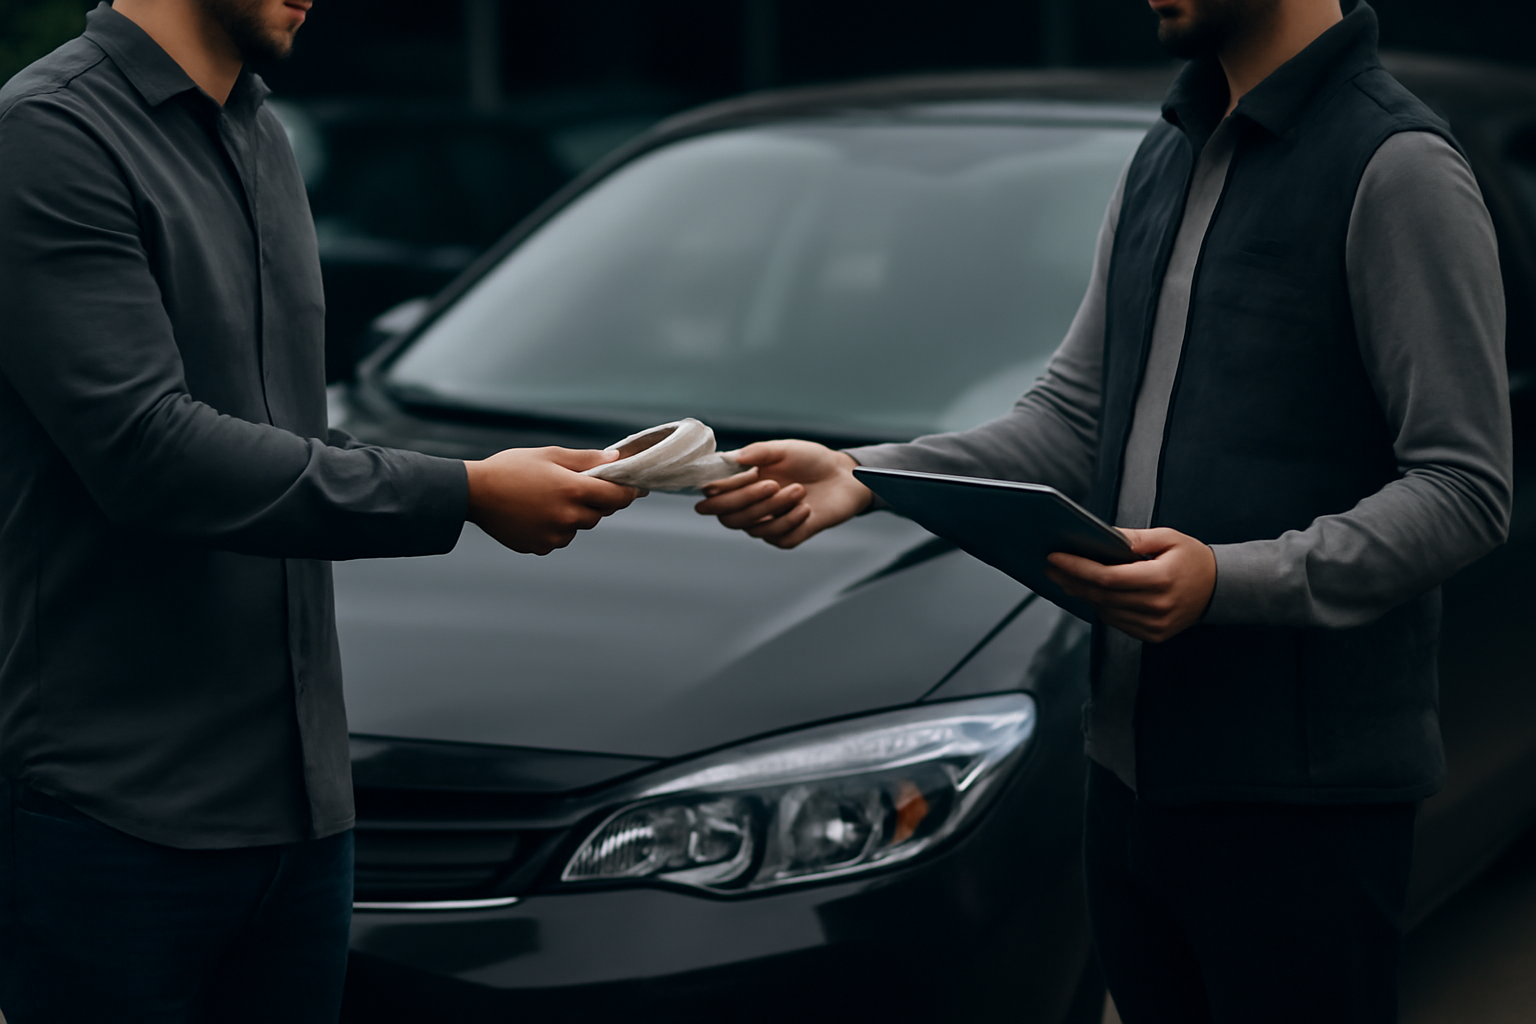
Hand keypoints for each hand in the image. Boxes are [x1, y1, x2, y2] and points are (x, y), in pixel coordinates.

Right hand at [464, 448, 640, 554]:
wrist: (474, 493)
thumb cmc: (511, 468)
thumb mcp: (550, 455)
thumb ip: (586, 460)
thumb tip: (616, 459)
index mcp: (574, 490)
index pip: (618, 497)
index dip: (630, 492)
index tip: (636, 488)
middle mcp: (568, 517)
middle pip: (599, 513)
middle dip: (595, 500)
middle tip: (575, 485)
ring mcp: (554, 536)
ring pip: (578, 527)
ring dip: (573, 515)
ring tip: (546, 498)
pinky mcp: (541, 547)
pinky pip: (559, 538)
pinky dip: (554, 527)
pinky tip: (534, 513)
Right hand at [693, 440, 872, 548]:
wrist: (843, 475)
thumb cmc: (811, 459)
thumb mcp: (785, 449)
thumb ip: (759, 452)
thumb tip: (733, 458)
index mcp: (744, 484)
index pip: (715, 497)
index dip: (717, 494)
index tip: (731, 482)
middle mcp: (753, 506)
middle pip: (729, 518)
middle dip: (748, 502)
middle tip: (773, 484)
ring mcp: (770, 523)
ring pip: (755, 530)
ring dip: (776, 510)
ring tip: (800, 490)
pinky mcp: (790, 535)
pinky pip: (780, 539)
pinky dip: (792, 524)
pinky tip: (807, 509)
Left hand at [1044, 528, 1215, 642]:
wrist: (1220, 588)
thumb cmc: (1192, 559)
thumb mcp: (1168, 538)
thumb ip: (1134, 538)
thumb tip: (1103, 534)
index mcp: (1161, 579)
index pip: (1109, 577)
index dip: (1078, 568)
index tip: (1056, 558)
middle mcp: (1158, 606)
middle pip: (1102, 596)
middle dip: (1072, 580)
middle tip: (1051, 567)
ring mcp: (1155, 625)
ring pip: (1106, 612)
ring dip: (1083, 595)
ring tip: (1065, 578)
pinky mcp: (1154, 635)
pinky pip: (1117, 623)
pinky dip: (1101, 607)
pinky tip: (1090, 593)